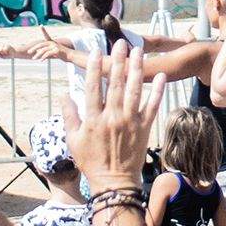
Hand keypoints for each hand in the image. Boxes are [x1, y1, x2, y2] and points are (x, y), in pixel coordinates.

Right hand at [67, 47, 158, 194]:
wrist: (113, 182)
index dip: (94, 67)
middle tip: (121, 43)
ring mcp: (130, 122)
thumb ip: (69, 116)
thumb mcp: (73, 140)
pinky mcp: (144, 128)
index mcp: (93, 119)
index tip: (96, 51)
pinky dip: (157, 91)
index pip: (93, 87)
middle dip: (118, 61)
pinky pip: (152, 106)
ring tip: (138, 51)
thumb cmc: (91, 161)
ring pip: (134, 90)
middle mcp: (112, 117)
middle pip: (116, 84)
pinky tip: (160, 77)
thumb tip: (65, 95)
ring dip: (137, 69)